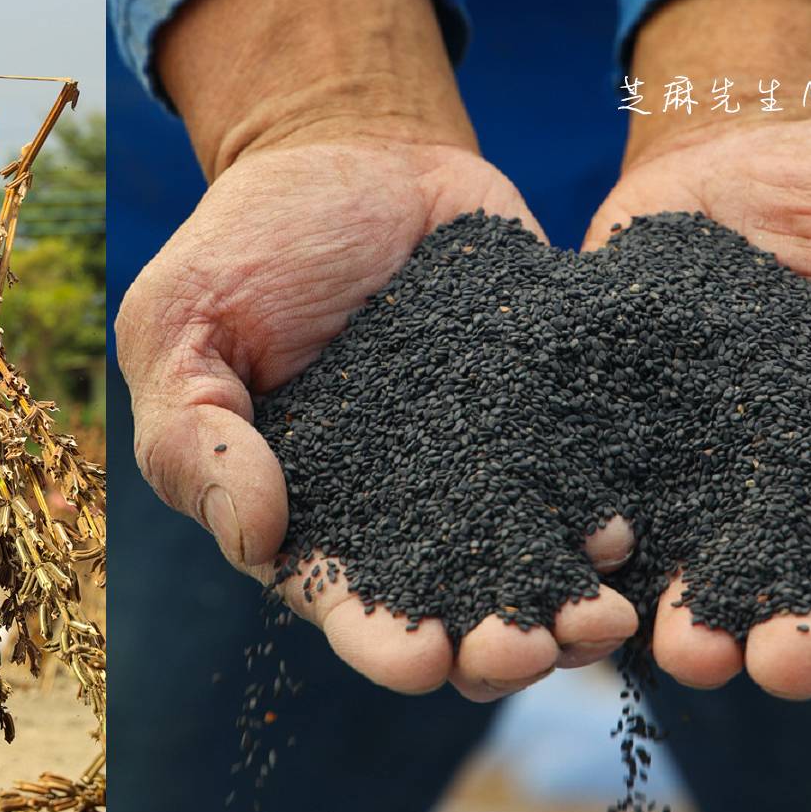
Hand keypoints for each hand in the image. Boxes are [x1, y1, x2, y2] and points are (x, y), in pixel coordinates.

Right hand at [120, 0, 636, 700]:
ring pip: (535, 560)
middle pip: (454, 606)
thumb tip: (256, 540)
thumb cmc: (246, 241)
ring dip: (568, 606)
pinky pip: (591, 472)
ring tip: (603, 621)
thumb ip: (196, 434)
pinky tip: (630, 531)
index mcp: (306, 509)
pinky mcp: (551, 411)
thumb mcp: (180, 324)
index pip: (342, 599)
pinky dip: (612, 512)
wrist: (353, 148)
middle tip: (529, 654)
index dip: (380, 641)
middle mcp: (403, 507)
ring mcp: (485, 462)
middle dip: (493, 645)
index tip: (422, 663)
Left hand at [586, 0, 810, 698]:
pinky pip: (593, 478)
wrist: (750, 137)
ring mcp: (691, 449)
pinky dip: (589, 530)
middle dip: (783, 631)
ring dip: (683, 612)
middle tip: (775, 669)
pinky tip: (586, 573)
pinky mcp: (609, 413)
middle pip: (786, 573)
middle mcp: (781, 475)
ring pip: (685, 551)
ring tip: (681, 656)